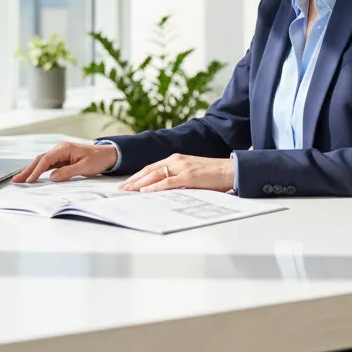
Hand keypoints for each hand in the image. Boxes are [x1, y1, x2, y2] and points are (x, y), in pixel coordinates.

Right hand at [11, 141, 117, 183]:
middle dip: (28, 170)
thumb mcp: (85, 167)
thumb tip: (51, 177)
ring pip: (43, 162)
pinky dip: (40, 170)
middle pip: (40, 159)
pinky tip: (33, 176)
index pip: (46, 159)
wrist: (109, 154)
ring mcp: (61, 153)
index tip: (29, 180)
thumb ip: (68, 172)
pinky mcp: (63, 158)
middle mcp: (60, 149)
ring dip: (32, 170)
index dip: (36, 170)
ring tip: (20, 179)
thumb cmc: (99, 159)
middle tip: (16, 180)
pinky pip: (49, 164)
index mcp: (64, 148)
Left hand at [119, 153, 234, 193]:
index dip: (137, 176)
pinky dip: (154, 187)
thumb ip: (178, 177)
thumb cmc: (213, 174)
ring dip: (139, 184)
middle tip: (121, 189)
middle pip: (149, 170)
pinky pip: (167, 182)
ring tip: (127, 191)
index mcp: (176, 158)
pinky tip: (144, 192)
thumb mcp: (191, 172)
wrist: (231, 170)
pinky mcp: (188, 177)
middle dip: (133, 180)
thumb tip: (164, 189)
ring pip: (155, 175)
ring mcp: (182, 168)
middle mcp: (176, 160)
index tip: (127, 184)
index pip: (151, 167)